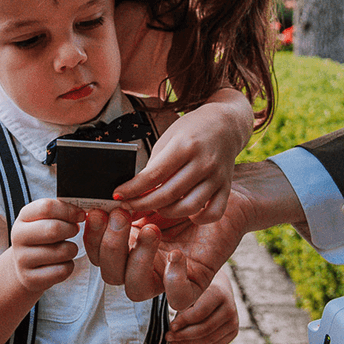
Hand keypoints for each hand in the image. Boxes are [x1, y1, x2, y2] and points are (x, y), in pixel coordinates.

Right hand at [8, 198, 86, 295]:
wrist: (23, 266)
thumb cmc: (42, 238)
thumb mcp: (45, 220)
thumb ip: (61, 211)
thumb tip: (82, 211)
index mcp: (23, 217)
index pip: (46, 207)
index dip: (69, 210)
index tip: (80, 215)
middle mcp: (18, 237)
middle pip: (54, 229)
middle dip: (72, 229)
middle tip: (74, 230)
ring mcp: (22, 260)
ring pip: (62, 251)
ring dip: (72, 249)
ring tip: (66, 248)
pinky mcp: (30, 279)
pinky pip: (62, 270)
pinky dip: (68, 266)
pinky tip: (61, 263)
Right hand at [82, 204, 243, 309]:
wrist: (220, 194)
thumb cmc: (183, 193)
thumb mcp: (149, 196)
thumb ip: (126, 203)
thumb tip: (102, 202)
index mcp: (127, 246)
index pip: (98, 254)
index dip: (92, 237)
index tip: (97, 211)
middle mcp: (142, 265)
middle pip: (111, 275)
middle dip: (112, 246)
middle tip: (122, 215)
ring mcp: (166, 277)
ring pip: (136, 290)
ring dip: (138, 261)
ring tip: (152, 230)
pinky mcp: (194, 283)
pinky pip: (178, 298)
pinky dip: (173, 280)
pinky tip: (176, 254)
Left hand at [115, 104, 244, 222]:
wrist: (224, 124)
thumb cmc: (191, 131)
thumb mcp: (168, 140)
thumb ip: (155, 166)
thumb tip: (133, 190)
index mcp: (185, 145)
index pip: (153, 175)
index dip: (132, 189)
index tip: (117, 195)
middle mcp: (203, 162)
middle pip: (168, 194)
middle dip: (143, 204)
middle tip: (128, 206)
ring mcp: (217, 176)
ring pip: (189, 207)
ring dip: (166, 212)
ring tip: (155, 207)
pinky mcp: (226, 187)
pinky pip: (213, 213)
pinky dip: (198, 218)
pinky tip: (185, 211)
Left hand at [165, 271, 238, 343]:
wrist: (218, 288)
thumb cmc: (198, 289)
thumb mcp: (188, 289)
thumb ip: (181, 303)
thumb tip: (173, 327)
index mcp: (219, 293)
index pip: (199, 312)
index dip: (183, 322)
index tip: (171, 326)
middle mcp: (230, 308)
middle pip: (204, 329)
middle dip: (183, 335)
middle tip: (168, 337)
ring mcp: (234, 321)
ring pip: (208, 340)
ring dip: (188, 343)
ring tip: (174, 341)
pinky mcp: (233, 332)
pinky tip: (187, 342)